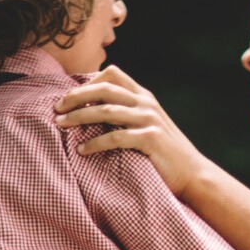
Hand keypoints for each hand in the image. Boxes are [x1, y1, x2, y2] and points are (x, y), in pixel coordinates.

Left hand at [54, 66, 210, 199]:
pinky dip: (95, 143)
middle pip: (104, 88)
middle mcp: (146, 103)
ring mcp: (150, 120)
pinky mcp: (151, 140)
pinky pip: (116, 137)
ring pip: (106, 110)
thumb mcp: (146, 126)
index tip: (68, 97)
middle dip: (76, 96)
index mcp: (144, 97)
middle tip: (56, 108)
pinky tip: (81, 150)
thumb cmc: (163, 154)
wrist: (193, 174)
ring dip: (79, 117)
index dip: (87, 82)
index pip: (112, 74)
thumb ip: (125, 114)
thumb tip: (91, 112)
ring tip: (61, 125)